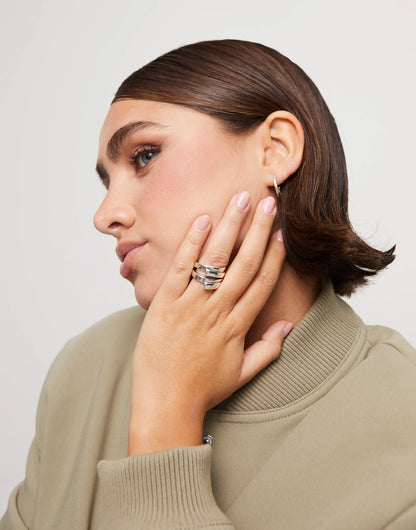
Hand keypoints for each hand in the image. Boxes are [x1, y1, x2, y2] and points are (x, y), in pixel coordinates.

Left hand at [128, 192, 290, 454]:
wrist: (164, 404)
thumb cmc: (202, 390)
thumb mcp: (242, 374)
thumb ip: (268, 349)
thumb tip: (288, 327)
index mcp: (238, 326)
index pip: (262, 282)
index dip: (275, 255)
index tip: (283, 233)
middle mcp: (218, 311)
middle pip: (245, 263)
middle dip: (259, 230)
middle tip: (269, 202)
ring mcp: (190, 306)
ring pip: (215, 259)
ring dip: (230, 226)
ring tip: (240, 199)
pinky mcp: (164, 304)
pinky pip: (181, 268)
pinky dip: (192, 243)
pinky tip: (202, 220)